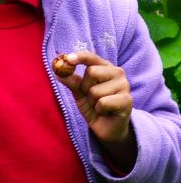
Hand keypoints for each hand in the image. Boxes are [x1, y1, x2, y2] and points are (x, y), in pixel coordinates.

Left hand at [56, 51, 136, 171]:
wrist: (107, 129)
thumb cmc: (94, 106)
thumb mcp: (79, 92)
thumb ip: (71, 81)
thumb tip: (58, 71)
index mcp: (105, 67)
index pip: (91, 57)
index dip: (79, 57)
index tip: (67, 59)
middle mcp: (117, 72)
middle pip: (92, 72)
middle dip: (85, 87)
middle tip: (91, 97)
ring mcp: (124, 85)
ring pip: (96, 90)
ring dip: (92, 102)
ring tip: (99, 106)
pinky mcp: (127, 100)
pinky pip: (103, 103)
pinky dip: (99, 110)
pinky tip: (106, 112)